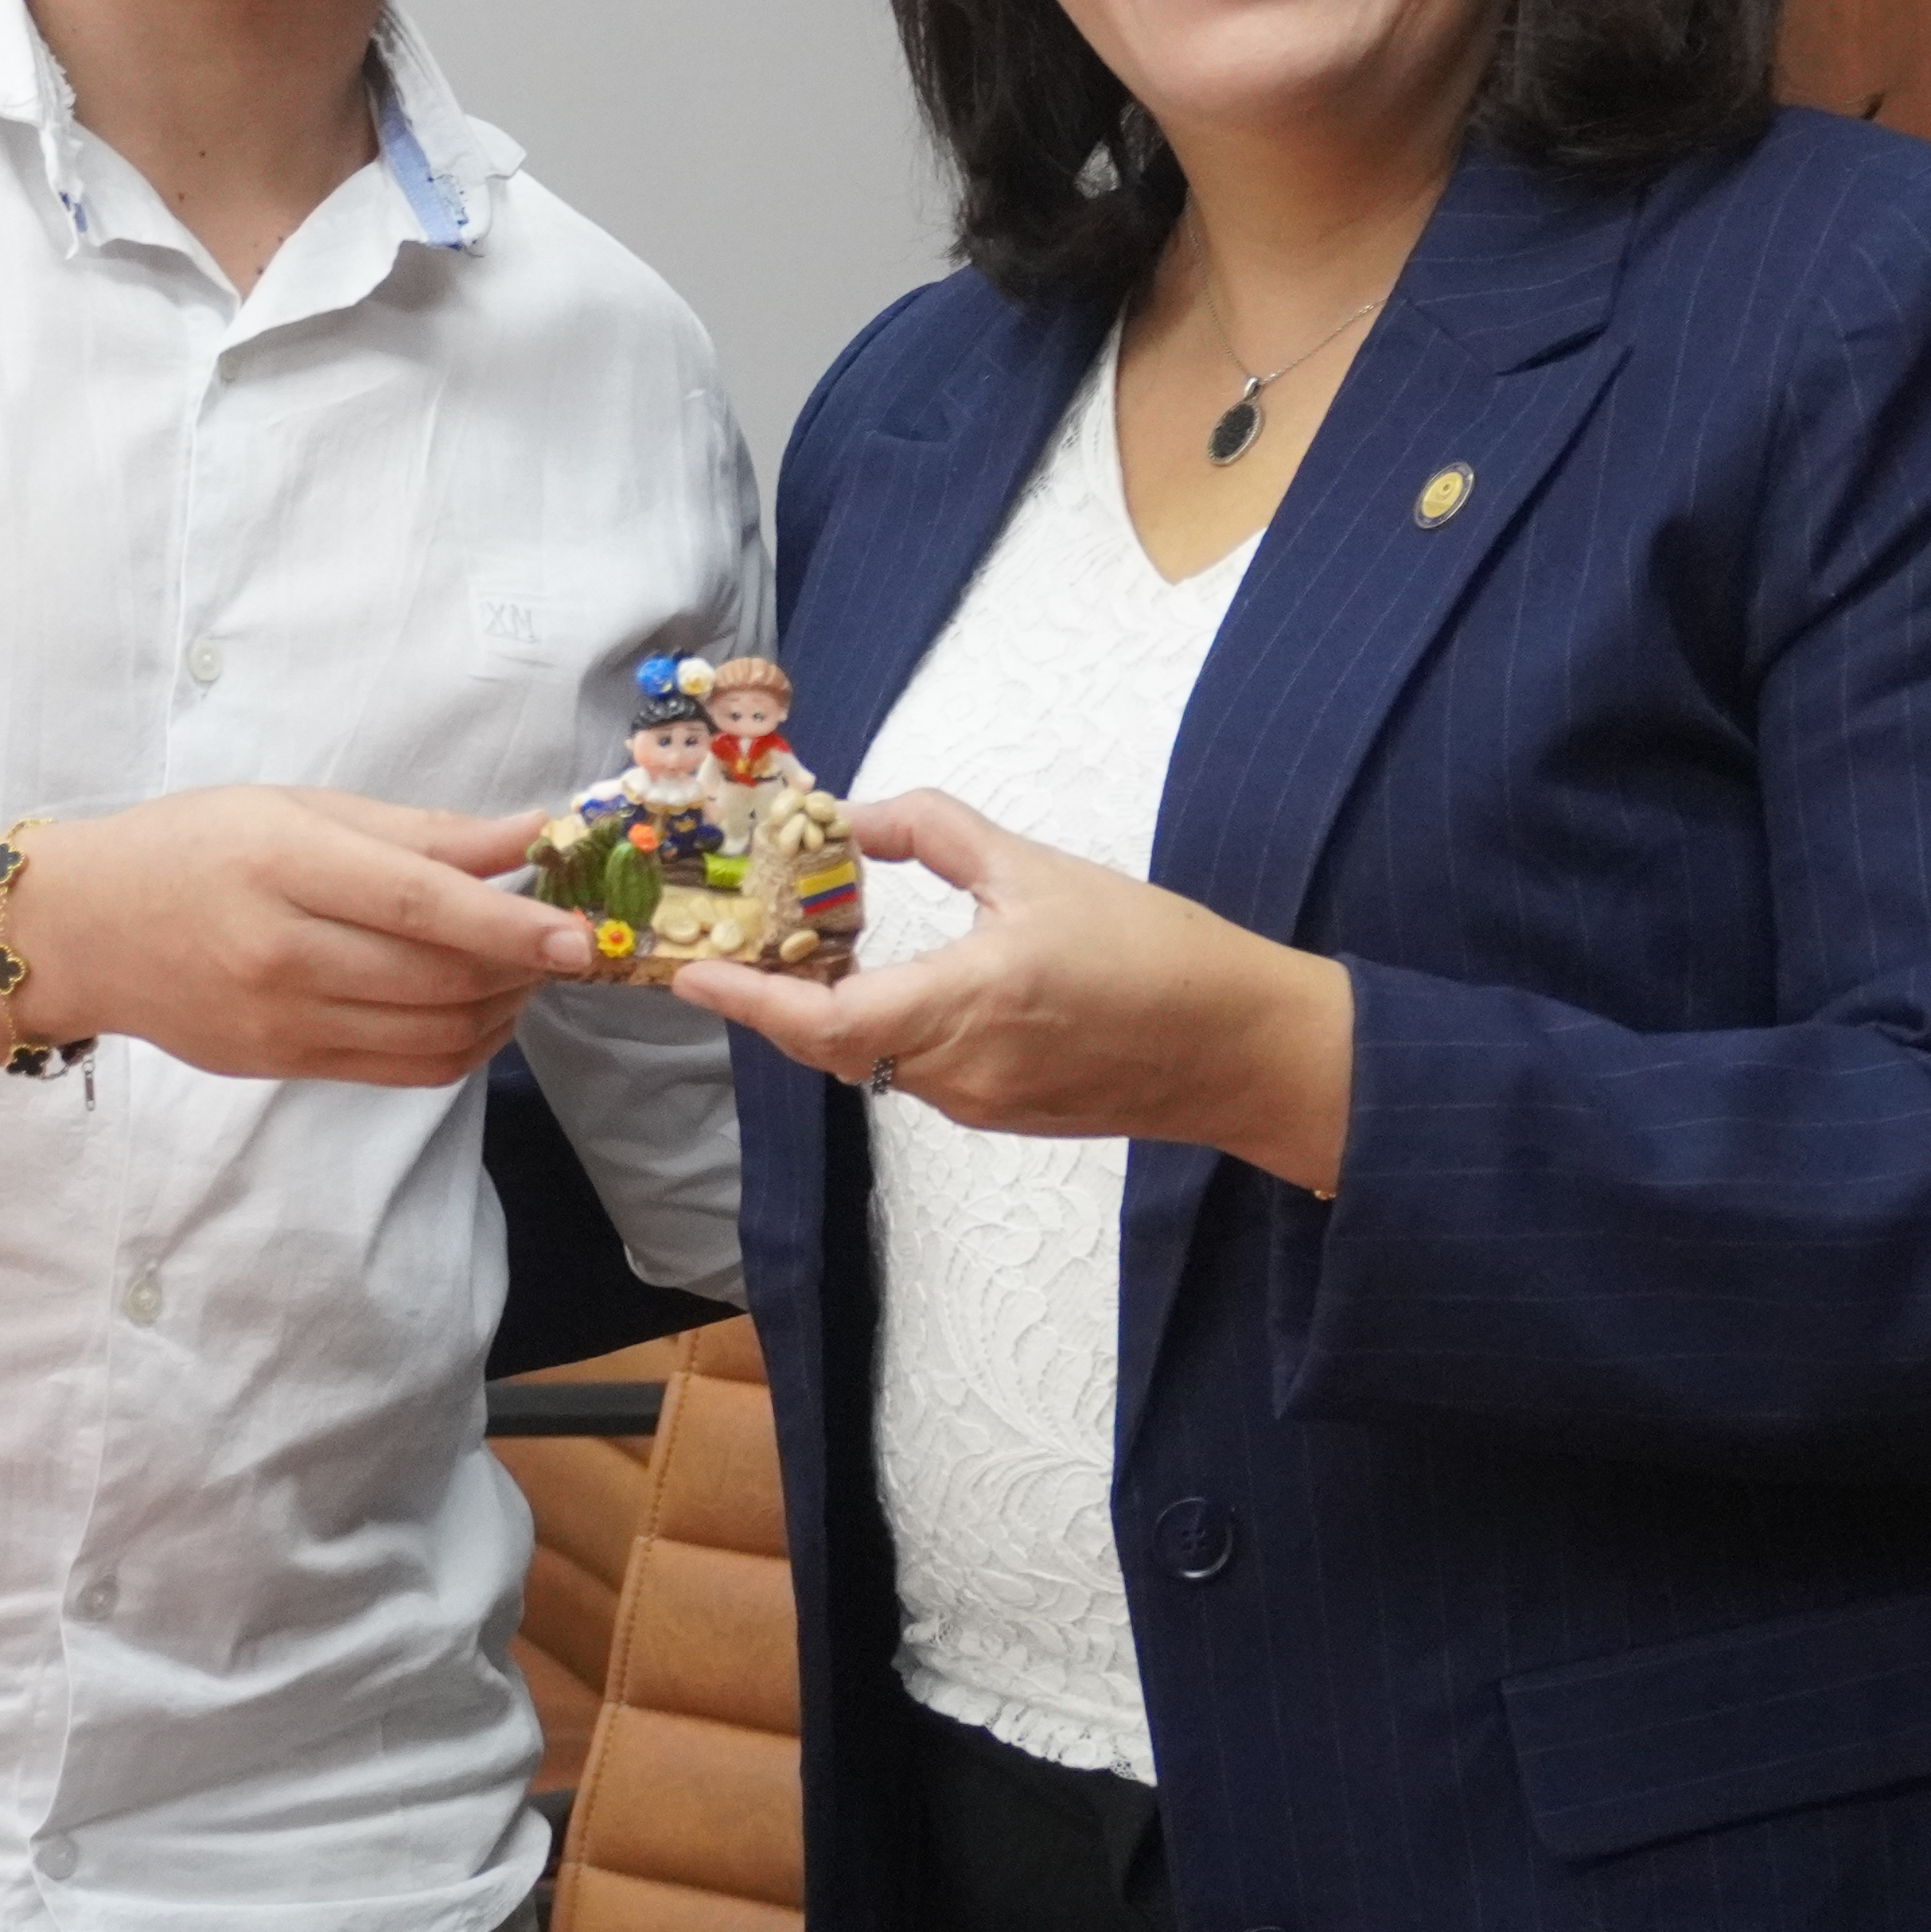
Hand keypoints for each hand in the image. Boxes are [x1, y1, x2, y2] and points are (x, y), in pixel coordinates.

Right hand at [5, 787, 599, 1086]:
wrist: (85, 930)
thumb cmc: (194, 846)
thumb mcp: (299, 807)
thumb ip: (418, 830)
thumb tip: (528, 834)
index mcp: (283, 863)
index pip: (418, 905)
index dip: (509, 923)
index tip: (578, 932)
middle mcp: (281, 952)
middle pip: (436, 977)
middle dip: (522, 965)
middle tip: (561, 936)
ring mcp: (280, 1022)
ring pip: (431, 1032)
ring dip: (502, 1007)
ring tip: (523, 968)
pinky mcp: (282, 1066)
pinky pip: (404, 1069)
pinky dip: (462, 1044)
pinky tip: (479, 1009)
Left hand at [668, 789, 1354, 1189]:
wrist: (1242, 1048)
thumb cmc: (1155, 952)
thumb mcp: (1039, 870)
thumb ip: (940, 834)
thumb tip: (860, 814)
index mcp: (966, 1004)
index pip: (824, 1022)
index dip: (747, 1001)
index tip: (688, 972)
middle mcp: (959, 1071)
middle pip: (833, 1046)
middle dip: (777, 1001)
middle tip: (732, 949)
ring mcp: (980, 1105)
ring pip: (875, 1061)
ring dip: (834, 1015)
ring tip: (807, 953)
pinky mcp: (1005, 1117)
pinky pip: (921, 1074)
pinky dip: (888, 1032)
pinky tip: (895, 986)